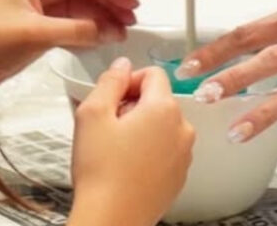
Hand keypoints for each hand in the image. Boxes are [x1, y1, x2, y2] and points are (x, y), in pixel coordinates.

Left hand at [0, 0, 138, 88]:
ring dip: (104, 16)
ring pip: (84, 4)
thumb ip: (76, 30)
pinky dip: (91, 27)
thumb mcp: (34, 35)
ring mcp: (42, 2)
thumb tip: (111, 30)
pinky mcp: (43, 21)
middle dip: (111, 3)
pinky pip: (75, 19)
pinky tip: (105, 35)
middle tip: (132, 20)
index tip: (132, 5)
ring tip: (123, 31)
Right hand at [69, 58, 194, 225]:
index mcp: (164, 109)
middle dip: (133, 105)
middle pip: (158, 100)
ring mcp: (183, 154)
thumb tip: (122, 66)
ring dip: (142, 129)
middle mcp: (182, 128)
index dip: (128, 81)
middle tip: (109, 126)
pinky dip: (150, 151)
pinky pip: (166, 150)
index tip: (112, 98)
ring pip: (162, 125)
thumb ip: (109, 81)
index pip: (153, 73)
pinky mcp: (179, 176)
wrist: (110, 221)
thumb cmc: (101, 173)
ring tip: (116, 149)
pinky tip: (127, 166)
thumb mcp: (92, 114)